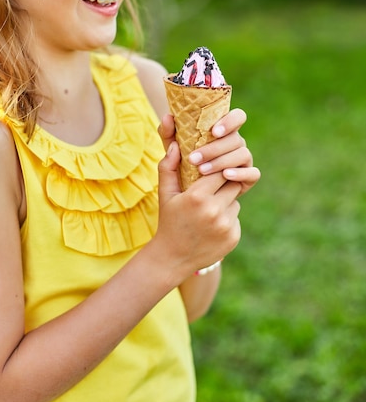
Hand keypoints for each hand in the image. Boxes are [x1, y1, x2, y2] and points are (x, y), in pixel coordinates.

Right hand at [154, 139, 241, 280]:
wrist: (172, 258)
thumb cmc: (168, 220)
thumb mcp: (165, 193)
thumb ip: (168, 166)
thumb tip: (175, 144)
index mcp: (197, 197)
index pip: (219, 170)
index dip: (216, 169)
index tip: (211, 170)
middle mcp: (214, 210)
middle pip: (231, 183)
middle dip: (223, 182)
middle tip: (213, 186)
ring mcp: (226, 225)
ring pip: (235, 200)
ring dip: (226, 200)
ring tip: (209, 208)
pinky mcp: (233, 237)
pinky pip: (236, 217)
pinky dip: (227, 217)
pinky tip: (212, 224)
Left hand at [159, 109, 259, 196]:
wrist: (188, 200)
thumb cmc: (182, 168)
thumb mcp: (172, 151)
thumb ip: (168, 133)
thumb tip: (168, 117)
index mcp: (223, 131)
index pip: (237, 117)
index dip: (230, 120)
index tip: (213, 131)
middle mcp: (236, 143)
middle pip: (236, 138)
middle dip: (214, 148)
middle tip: (193, 159)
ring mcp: (244, 160)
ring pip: (243, 154)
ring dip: (222, 161)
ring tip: (202, 170)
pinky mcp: (248, 178)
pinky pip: (253, 173)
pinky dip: (240, 173)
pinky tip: (226, 175)